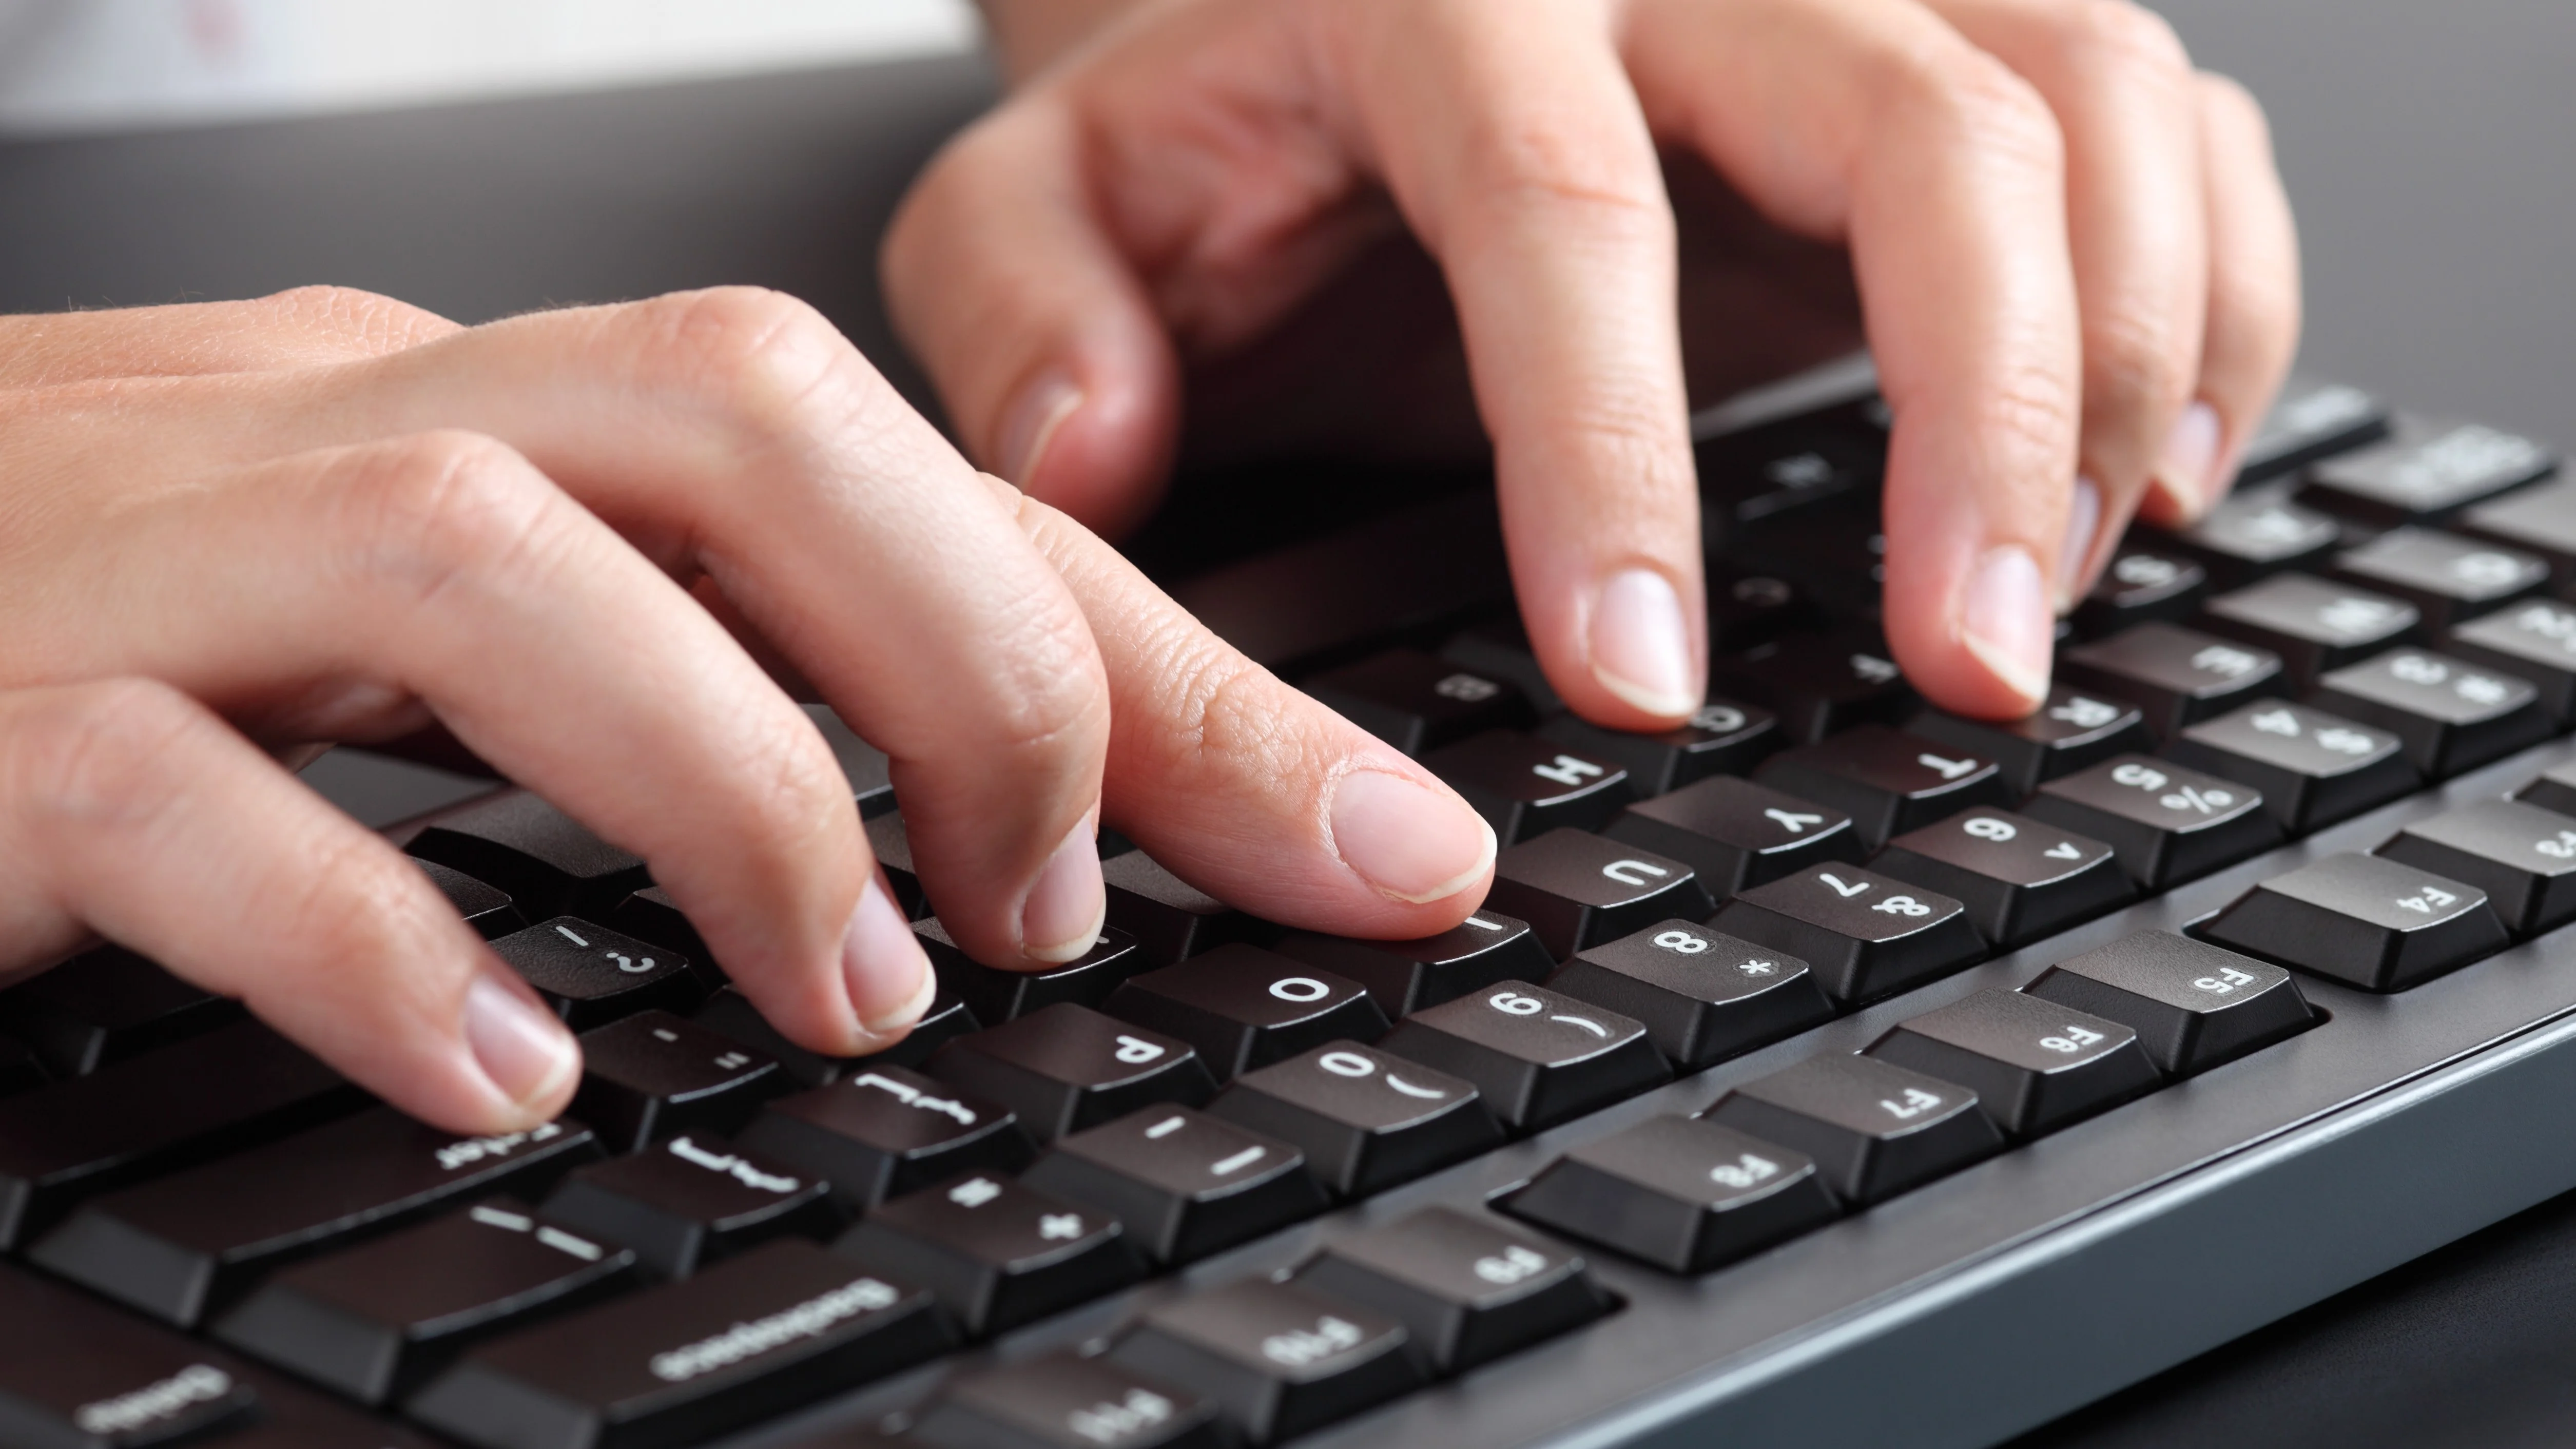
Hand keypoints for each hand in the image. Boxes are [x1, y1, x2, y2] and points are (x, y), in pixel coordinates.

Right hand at [0, 285, 1495, 1133]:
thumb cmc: (72, 650)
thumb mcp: (431, 665)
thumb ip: (696, 704)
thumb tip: (1007, 832)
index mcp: (482, 420)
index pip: (887, 470)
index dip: (1147, 651)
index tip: (1358, 839)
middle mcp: (342, 434)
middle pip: (729, 405)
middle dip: (958, 649)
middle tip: (1046, 892)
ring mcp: (144, 565)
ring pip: (490, 562)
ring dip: (732, 787)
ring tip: (856, 988)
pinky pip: (178, 796)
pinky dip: (375, 936)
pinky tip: (513, 1067)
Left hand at [888, 0, 2299, 719]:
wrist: (1321, 28)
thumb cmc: (1207, 138)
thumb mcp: (1039, 205)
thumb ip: (1028, 312)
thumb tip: (1096, 448)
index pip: (1567, 214)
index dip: (1616, 458)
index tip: (1639, 682)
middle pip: (1927, 126)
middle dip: (1986, 411)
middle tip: (1971, 665)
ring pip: (2092, 99)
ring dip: (2127, 355)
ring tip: (2059, 588)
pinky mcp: (1957, 58)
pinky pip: (2167, 123)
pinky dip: (2212, 292)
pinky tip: (2171, 462)